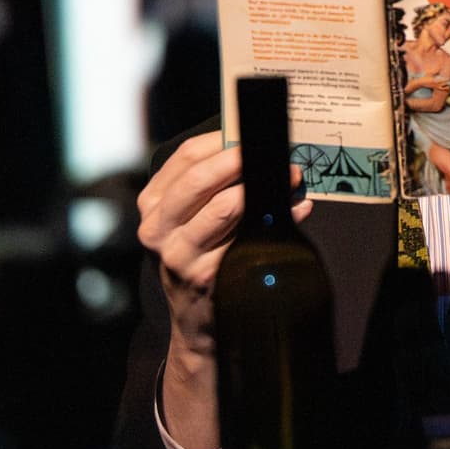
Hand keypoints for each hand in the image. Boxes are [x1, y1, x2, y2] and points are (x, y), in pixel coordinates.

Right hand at [135, 130, 314, 448]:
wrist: (195, 319)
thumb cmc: (199, 253)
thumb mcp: (188, 218)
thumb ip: (208, 184)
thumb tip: (251, 145)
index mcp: (152, 204)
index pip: (184, 158)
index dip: (220, 140)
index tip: (251, 130)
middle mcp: (158, 229)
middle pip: (197, 181)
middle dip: (238, 160)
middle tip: (270, 150)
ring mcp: (179, 255)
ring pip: (222, 209)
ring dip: (261, 188)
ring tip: (290, 176)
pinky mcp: (205, 276)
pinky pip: (248, 239)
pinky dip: (279, 221)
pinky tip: (296, 211)